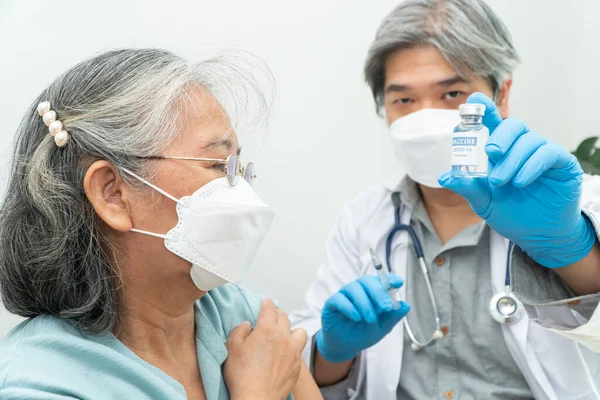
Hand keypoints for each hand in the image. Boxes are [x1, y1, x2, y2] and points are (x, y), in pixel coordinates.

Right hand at [224, 299, 306, 399]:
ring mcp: (293, 351)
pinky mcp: (297, 365)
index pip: (269, 308)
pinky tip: (286, 353)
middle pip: (284, 317)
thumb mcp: (232, 348)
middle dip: (277, 314)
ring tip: (284, 334)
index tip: (266, 302)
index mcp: (267, 329)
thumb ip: (239, 331)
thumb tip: (247, 325)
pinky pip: (299, 350)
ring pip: (299, 331)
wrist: (257, 398)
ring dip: (291, 329)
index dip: (267, 303)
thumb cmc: (243, 375)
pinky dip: (293, 347)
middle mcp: (283, 337)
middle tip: (271, 316)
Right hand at [315, 275, 409, 362]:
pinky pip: (339, 298)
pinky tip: (356, 317)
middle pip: (367, 280)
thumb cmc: (364, 333)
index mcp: (372, 292)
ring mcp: (344, 295)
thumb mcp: (382, 328)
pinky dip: (349, 307)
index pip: (381, 280)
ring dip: (364, 303)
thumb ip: (392, 316)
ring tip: (370, 319)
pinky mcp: (331, 303)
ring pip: (353, 288)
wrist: (346, 346)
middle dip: (378, 292)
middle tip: (386, 307)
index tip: (398, 282)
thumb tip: (406, 305)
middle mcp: (358, 290)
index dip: (390, 279)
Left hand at [439, 92, 595, 267]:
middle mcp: (522, 147)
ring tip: (502, 182)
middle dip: (500, 137)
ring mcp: (543, 154)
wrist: (537, 235)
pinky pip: (549, 154)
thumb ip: (467, 187)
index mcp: (502, 151)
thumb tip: (444, 177)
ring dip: (513, 159)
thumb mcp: (484, 202)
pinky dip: (532, 165)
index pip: (493, 123)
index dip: (484, 109)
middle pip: (514, 126)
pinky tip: (521, 181)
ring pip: (530, 141)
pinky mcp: (563, 164)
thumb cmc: (511, 214)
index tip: (472, 101)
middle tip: (490, 153)